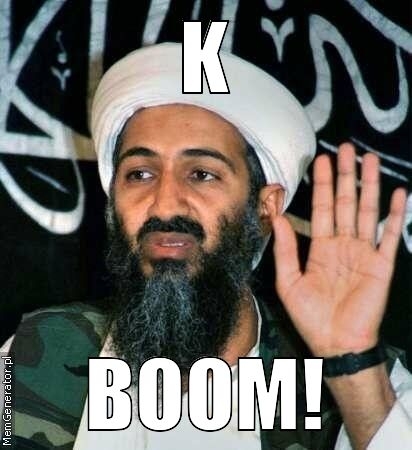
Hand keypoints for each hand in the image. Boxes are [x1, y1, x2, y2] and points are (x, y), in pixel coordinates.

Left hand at [267, 143, 406, 356]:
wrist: (335, 342)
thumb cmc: (310, 316)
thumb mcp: (289, 281)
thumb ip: (285, 249)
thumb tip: (277, 217)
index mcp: (320, 247)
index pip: (322, 208)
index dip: (322, 185)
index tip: (320, 160)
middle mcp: (343, 244)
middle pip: (345, 202)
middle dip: (345, 176)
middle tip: (345, 148)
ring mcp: (364, 252)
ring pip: (367, 211)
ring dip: (369, 186)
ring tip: (370, 160)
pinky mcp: (382, 265)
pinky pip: (390, 236)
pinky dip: (395, 215)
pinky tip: (399, 193)